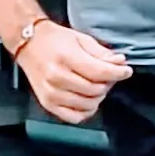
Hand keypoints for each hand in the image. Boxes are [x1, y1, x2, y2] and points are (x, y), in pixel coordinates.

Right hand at [16, 19, 131, 123]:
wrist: (28, 43)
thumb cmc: (54, 40)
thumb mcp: (80, 39)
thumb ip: (101, 53)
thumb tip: (120, 63)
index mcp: (66, 58)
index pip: (100, 72)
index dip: (118, 73)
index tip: (126, 70)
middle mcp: (57, 78)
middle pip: (96, 90)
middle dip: (108, 83)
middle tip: (108, 75)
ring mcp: (51, 93)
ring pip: (88, 104)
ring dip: (98, 96)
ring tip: (96, 85)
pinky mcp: (48, 104)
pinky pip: (75, 117)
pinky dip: (86, 110)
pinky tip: (87, 100)